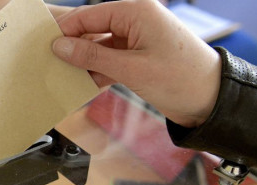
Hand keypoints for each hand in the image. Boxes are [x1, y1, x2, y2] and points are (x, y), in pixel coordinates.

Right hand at [51, 0, 220, 127]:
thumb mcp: (131, 69)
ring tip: (62, 76)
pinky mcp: (138, 58)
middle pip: (92, 29)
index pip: (89, 15)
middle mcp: (135, 21)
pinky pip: (109, 60)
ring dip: (84, 63)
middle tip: (48, 62)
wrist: (213, 101)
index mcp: (136, 12)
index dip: (65, 31)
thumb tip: (60, 46)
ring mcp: (137, 40)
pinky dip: (97, 72)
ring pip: (98, 47)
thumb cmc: (182, 79)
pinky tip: (83, 85)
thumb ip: (92, 55)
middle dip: (72, 47)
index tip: (43, 47)